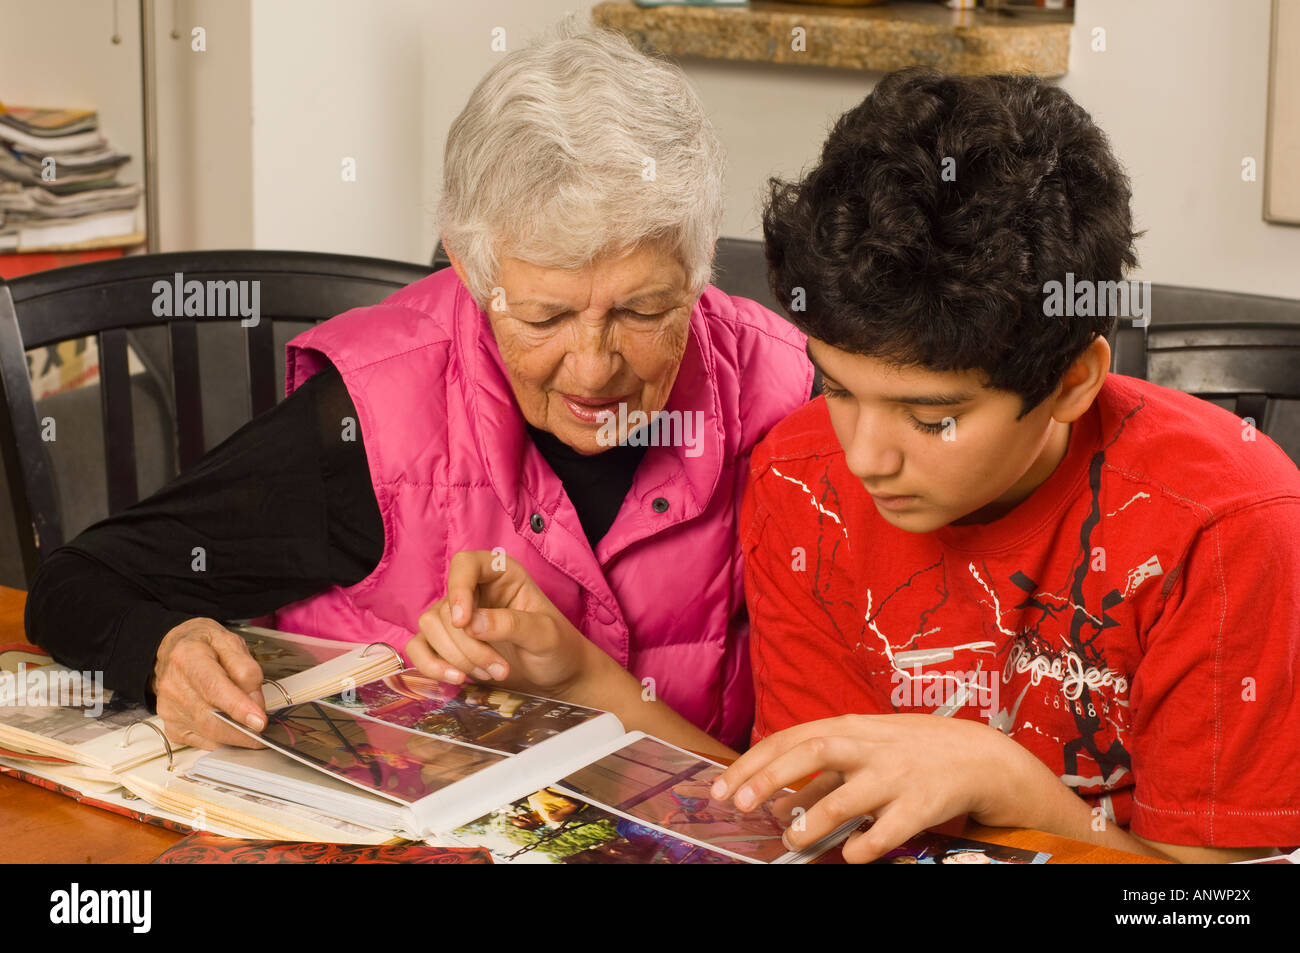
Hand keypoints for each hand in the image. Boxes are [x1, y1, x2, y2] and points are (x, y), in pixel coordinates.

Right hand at [152, 618, 266, 749]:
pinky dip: (223, 738)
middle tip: (264, 729)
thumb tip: (255, 703)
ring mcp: (169, 709)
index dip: (239, 708)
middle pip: (211, 718)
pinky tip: (232, 728)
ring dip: (236, 736)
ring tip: (251, 726)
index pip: (214, 688)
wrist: (173, 649)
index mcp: (188, 657)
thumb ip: (247, 670)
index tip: (259, 721)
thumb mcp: (231, 642)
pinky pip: (203, 741)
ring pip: (208, 734)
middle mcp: (173, 685)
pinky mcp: (171, 726)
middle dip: (243, 730)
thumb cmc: (204, 644)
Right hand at [409, 550, 600, 697]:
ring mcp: (458, 617)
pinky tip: (457, 680)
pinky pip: (419, 648)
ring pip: (430, 627)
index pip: (465, 564)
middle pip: (445, 607)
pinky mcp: (446, 644)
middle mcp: (475, 591)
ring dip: (456, 658)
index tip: (464, 623)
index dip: (458, 590)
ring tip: (490, 675)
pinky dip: (431, 666)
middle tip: (499, 668)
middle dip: (467, 645)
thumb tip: (471, 624)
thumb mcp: (544, 634)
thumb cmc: (557, 647)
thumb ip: (511, 624)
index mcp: (500, 574)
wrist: (558, 677)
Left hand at [709, 713, 1033, 862]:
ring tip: (792, 837)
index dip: (753, 762)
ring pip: (848, 795)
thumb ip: (823, 775)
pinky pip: (887, 831)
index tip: (721, 787)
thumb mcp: (864, 751)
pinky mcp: (923, 804)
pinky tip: (850, 855)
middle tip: (738, 804)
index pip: (791, 738)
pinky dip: (864, 846)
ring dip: (814, 818)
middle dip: (770, 776)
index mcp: (851, 728)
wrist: (980, 757)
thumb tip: (778, 802)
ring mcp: (897, 774)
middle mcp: (870, 746)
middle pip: (813, 751)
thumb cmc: (910, 752)